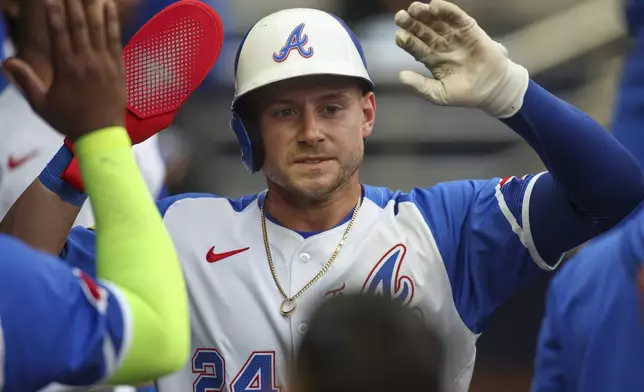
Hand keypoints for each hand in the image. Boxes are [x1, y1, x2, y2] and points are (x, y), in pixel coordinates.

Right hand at [2, 0, 125, 141]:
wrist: (101, 135)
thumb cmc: (69, 121)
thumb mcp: (41, 104)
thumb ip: (25, 80)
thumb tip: (6, 61)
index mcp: (65, 68)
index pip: (58, 33)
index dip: (53, 11)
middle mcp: (85, 61)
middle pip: (78, 24)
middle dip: (73, 2)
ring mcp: (104, 63)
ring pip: (98, 28)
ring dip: (92, 5)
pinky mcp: (118, 67)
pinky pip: (115, 39)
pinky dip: (111, 21)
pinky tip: (109, 5)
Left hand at [394, 0, 528, 117]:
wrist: (492, 90)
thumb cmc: (464, 93)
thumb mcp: (438, 94)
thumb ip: (420, 86)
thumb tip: (400, 76)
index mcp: (432, 59)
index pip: (416, 47)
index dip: (407, 40)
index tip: (398, 35)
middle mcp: (441, 45)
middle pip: (423, 31)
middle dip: (412, 23)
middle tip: (400, 16)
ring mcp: (455, 36)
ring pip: (437, 22)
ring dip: (425, 14)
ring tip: (414, 8)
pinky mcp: (469, 30)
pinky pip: (457, 17)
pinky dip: (447, 10)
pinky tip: (435, 5)